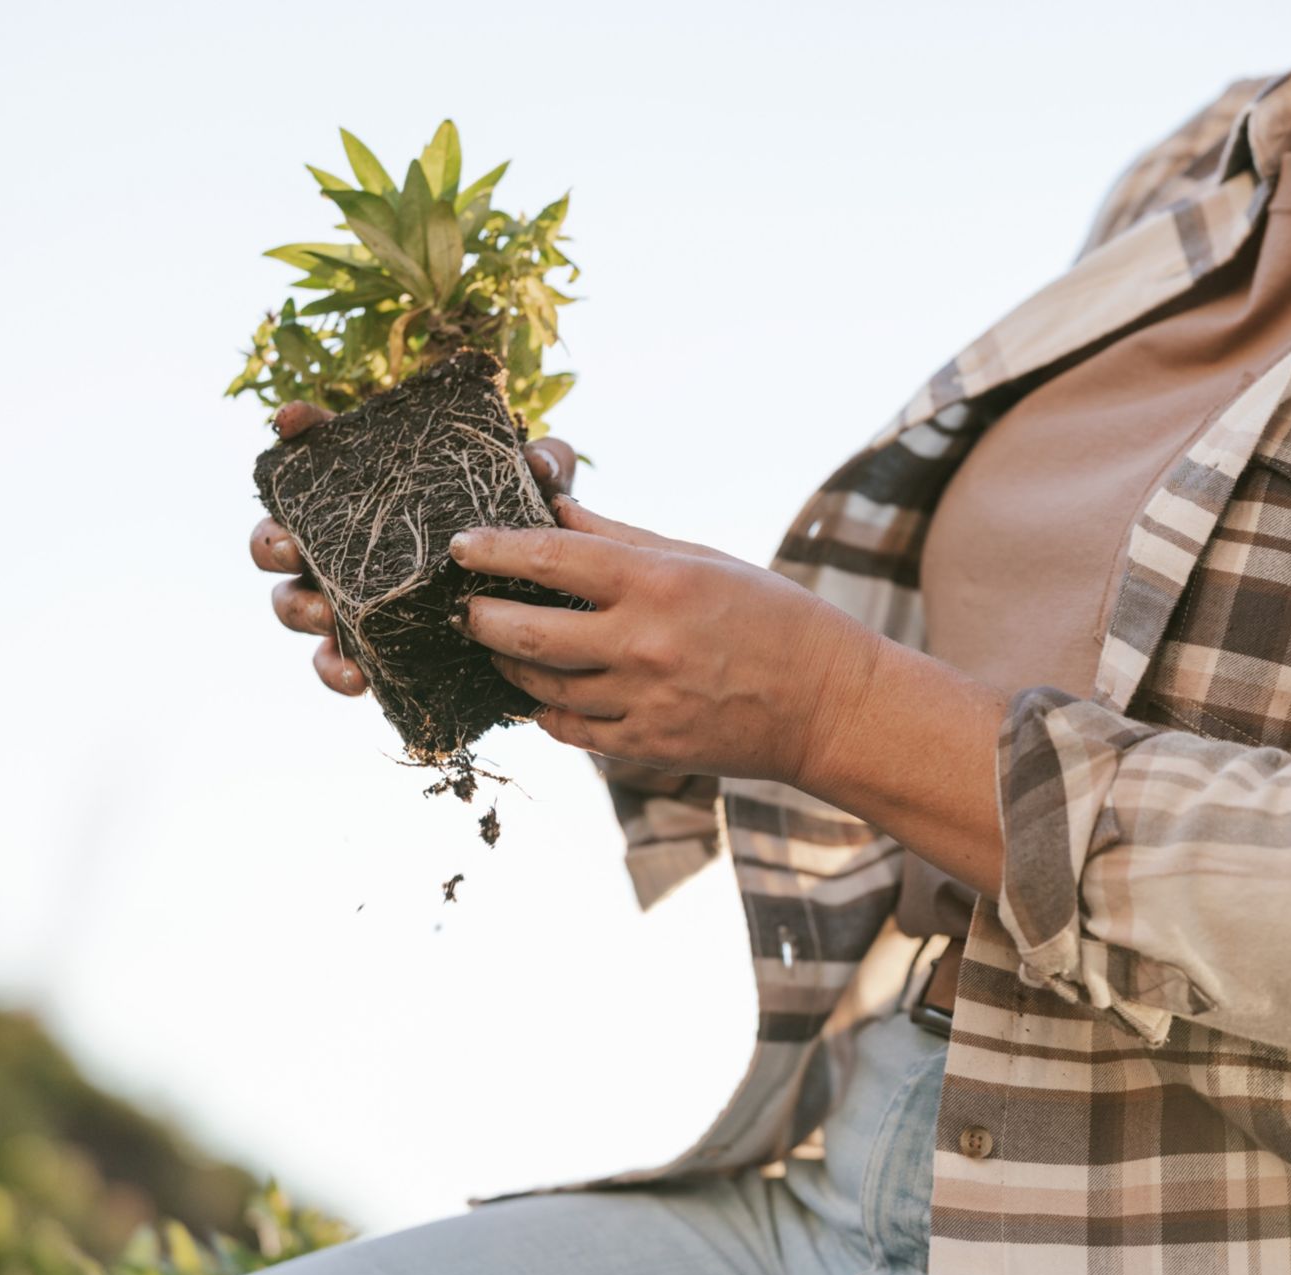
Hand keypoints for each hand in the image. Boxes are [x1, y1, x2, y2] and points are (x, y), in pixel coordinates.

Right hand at [248, 400, 578, 696]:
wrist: (545, 600)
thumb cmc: (527, 526)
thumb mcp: (538, 488)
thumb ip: (544, 462)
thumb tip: (539, 465)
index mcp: (372, 488)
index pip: (320, 450)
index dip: (301, 430)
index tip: (292, 423)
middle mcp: (342, 540)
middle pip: (276, 535)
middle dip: (274, 540)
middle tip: (295, 547)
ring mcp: (347, 596)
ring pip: (291, 602)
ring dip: (298, 608)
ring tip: (327, 615)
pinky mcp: (367, 647)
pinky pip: (333, 664)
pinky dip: (336, 672)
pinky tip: (360, 679)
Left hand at [448, 497, 882, 784]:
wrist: (827, 705)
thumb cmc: (772, 617)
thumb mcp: (704, 560)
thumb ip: (624, 539)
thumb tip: (558, 511)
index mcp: (659, 583)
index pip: (550, 558)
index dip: (494, 551)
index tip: (462, 547)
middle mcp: (644, 644)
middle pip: (524, 632)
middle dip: (480, 618)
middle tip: (466, 608)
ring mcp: (643, 702)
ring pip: (540, 686)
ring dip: (508, 664)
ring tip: (502, 646)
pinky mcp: (647, 748)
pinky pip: (570, 729)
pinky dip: (547, 709)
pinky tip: (545, 692)